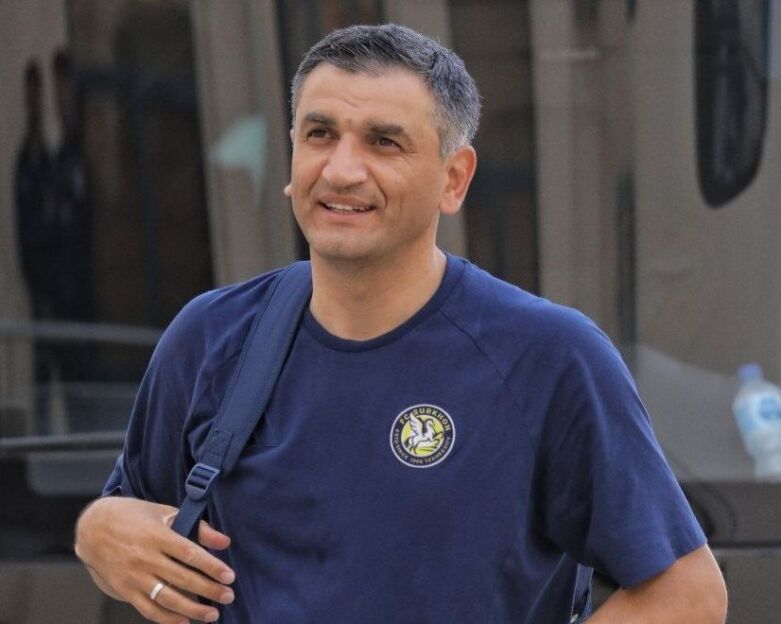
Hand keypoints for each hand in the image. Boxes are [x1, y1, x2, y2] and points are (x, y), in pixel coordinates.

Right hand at [74, 497, 234, 622]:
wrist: (92, 528)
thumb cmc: (134, 516)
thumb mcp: (165, 512)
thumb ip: (197, 527)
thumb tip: (225, 542)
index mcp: (157, 535)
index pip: (190, 554)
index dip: (212, 567)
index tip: (229, 576)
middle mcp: (145, 558)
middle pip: (182, 578)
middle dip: (208, 590)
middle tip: (228, 596)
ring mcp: (133, 576)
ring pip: (167, 598)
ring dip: (192, 609)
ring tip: (212, 614)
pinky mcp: (124, 590)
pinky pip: (148, 609)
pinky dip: (167, 619)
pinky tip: (184, 622)